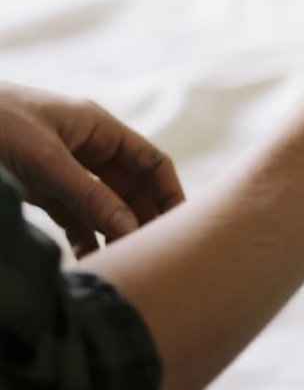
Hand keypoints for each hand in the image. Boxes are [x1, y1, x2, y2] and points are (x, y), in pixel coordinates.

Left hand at [0, 82, 184, 256]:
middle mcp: (86, 147)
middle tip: (154, 254)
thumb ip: (88, 193)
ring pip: (102, 203)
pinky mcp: (39, 187)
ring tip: (124, 261)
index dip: (168, 191)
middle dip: (142, 217)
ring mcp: (63, 168)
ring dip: (113, 230)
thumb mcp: (45, 160)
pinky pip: (72, 214)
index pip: (150, 161)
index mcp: (98, 128)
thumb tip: (129, 226)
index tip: (179, 226)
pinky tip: (87, 258)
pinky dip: (82, 236)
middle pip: (129, 186)